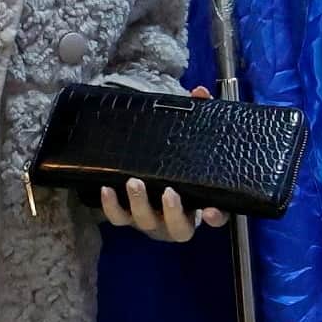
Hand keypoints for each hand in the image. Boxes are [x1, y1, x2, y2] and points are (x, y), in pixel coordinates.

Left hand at [97, 87, 227, 242]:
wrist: (150, 167)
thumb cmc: (176, 158)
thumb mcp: (189, 141)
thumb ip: (198, 116)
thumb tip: (200, 93)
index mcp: (200, 204)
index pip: (215, 217)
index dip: (215, 217)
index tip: (211, 211)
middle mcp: (177, 219)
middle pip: (178, 229)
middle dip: (172, 212)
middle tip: (168, 192)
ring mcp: (151, 220)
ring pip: (146, 222)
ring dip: (139, 204)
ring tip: (134, 182)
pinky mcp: (128, 216)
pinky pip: (118, 217)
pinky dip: (112, 206)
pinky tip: (107, 188)